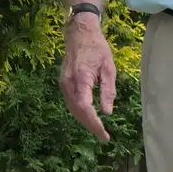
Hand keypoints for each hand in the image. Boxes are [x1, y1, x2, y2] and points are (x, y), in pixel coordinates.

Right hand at [60, 17, 115, 141]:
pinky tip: (90, 118)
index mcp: (81, 78)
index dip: (94, 123)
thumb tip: (107, 112)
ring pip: (73, 109)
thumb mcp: (109, 67)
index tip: (104, 133)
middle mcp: (68, 83)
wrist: (79, 34)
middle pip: (78, 112)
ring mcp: (63, 83)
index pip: (85, 107)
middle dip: (91, 126)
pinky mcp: (63, 83)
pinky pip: (71, 103)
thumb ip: (108, 90)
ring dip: (85, 121)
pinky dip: (80, 113)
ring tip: (98, 130)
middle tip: (104, 137)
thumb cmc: (97, 48)